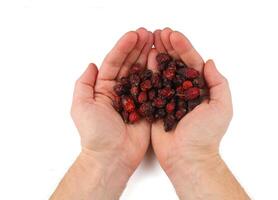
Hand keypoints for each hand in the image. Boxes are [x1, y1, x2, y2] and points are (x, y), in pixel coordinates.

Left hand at [71, 27, 152, 188]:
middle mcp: (120, 91)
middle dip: (138, 48)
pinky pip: (153, 88)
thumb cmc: (95, 134)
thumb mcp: (81, 106)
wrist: (112, 156)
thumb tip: (92, 65)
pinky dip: (158, 74)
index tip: (133, 35)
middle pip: (130, 65)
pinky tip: (162, 62)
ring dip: (149, 57)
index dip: (123, 48)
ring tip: (157, 42)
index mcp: (103, 89)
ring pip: (143, 73)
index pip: (114, 63)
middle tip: (148, 34)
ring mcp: (135, 98)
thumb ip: (84, 84)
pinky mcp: (148, 107)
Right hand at [148, 28, 241, 198]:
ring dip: (157, 55)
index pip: (192, 63)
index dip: (183, 48)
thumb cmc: (205, 135)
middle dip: (168, 47)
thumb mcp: (221, 107)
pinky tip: (144, 60)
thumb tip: (209, 61)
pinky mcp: (155, 105)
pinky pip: (151, 86)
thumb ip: (218, 83)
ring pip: (162, 72)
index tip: (173, 35)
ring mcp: (169, 96)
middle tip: (159, 33)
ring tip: (150, 40)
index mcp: (200, 89)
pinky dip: (148, 72)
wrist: (187, 157)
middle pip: (175, 64)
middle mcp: (184, 90)